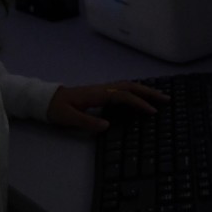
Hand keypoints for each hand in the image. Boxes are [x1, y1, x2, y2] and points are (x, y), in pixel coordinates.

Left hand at [46, 81, 167, 132]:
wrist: (45, 99)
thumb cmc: (56, 108)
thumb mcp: (69, 117)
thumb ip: (87, 121)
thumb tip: (107, 125)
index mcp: (97, 94)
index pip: (123, 96)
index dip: (139, 102)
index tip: (152, 111)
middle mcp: (102, 89)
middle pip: (130, 87)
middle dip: (149, 92)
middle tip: (167, 99)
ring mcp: (102, 89)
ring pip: (128, 86)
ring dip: (144, 90)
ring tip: (160, 97)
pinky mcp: (101, 93)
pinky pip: (123, 89)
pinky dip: (136, 91)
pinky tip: (141, 97)